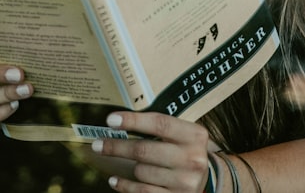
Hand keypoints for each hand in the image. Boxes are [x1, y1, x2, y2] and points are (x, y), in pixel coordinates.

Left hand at [89, 111, 210, 192]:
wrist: (206, 181)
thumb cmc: (184, 151)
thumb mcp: (182, 135)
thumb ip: (159, 127)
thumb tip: (119, 121)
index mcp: (194, 135)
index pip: (159, 123)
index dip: (133, 121)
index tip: (110, 120)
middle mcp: (193, 159)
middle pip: (145, 150)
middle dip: (117, 147)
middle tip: (98, 144)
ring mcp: (186, 182)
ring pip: (141, 171)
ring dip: (127, 167)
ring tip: (120, 162)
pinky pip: (143, 192)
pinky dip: (125, 186)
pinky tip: (114, 180)